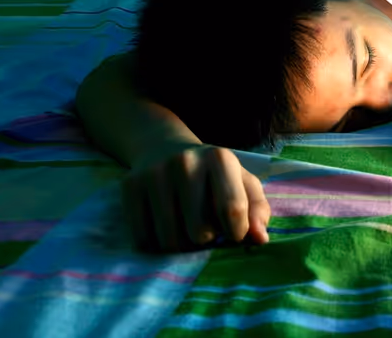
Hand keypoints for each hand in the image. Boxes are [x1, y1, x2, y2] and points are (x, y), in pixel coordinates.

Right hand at [121, 142, 270, 252]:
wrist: (163, 147)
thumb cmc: (212, 174)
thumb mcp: (241, 182)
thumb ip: (257, 210)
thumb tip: (260, 239)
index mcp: (219, 159)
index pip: (233, 210)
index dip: (237, 233)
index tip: (233, 234)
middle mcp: (185, 162)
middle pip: (200, 232)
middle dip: (206, 239)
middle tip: (204, 227)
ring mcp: (155, 174)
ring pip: (170, 240)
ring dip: (180, 245)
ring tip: (184, 228)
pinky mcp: (130, 187)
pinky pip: (143, 239)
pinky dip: (155, 244)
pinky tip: (163, 226)